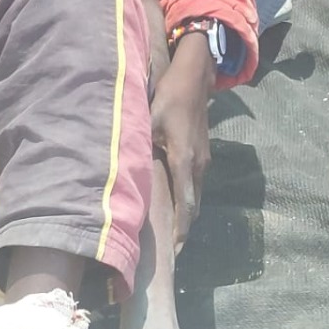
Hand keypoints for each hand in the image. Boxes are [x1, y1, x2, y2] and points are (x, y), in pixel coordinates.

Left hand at [151, 33, 214, 247]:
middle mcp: (199, 165)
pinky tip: (173, 200)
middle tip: (169, 249)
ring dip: (185, 212)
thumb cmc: (171, 97)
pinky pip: (195, 182)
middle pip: (193, 205)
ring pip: (195, 194)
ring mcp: (204, 158)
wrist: (195, 76)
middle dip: (183, 228)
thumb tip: (125, 168)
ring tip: (169, 230)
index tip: (175, 252)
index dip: (181, 230)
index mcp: (185, 160)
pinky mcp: (203, 152)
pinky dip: (187, 197)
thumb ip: (140, 145)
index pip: (186, 204)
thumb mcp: (151, 119)